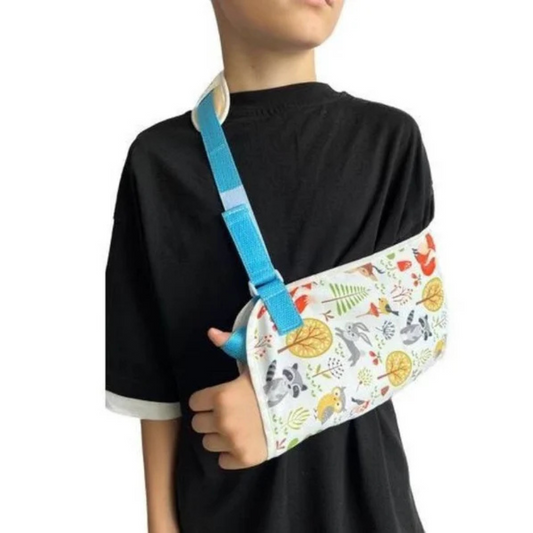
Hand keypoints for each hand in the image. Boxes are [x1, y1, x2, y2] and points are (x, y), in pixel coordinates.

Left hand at [189, 328, 267, 469]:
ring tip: (237, 425)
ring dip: (219, 435)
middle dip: (210, 417)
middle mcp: (223, 421)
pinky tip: (244, 439)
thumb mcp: (254, 359)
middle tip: (228, 411)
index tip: (219, 397)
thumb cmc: (276, 379)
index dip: (206, 399)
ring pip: (209, 443)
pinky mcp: (245, 459)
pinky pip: (223, 461)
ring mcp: (234, 442)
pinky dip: (230, 453)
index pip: (195, 403)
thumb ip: (230, 346)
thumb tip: (211, 332)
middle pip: (198, 424)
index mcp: (221, 396)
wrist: (304, 403)